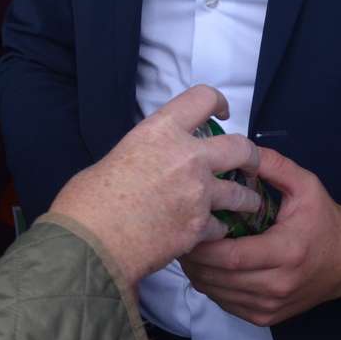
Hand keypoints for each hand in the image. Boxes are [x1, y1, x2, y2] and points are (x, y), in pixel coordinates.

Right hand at [48, 84, 260, 290]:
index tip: (220, 111)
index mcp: (161, 131)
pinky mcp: (200, 227)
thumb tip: (147, 163)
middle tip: (247, 163)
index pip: (202, 98)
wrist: (93, 241)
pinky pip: (222, 226)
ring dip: (245, 198)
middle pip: (240, 146)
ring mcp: (198, 193)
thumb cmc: (90, 199)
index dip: (216, 101)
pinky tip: (208, 232)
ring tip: (244, 204)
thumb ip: (143, 154)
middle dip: (250, 155)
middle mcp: (188, 157)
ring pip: (242, 193)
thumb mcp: (117, 157)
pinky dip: (217, 230)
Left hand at [180, 148, 340, 326]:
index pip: (232, 256)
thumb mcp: (305, 184)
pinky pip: (226, 304)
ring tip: (189, 247)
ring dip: (197, 272)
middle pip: (218, 278)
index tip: (187, 225)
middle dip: (193, 258)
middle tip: (179, 233)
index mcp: (286, 251)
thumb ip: (273, 165)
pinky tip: (207, 266)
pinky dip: (210, 286)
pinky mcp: (266, 316)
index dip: (203, 245)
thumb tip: (238, 150)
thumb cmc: (324, 220)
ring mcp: (271, 305)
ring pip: (217, 294)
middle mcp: (278, 284)